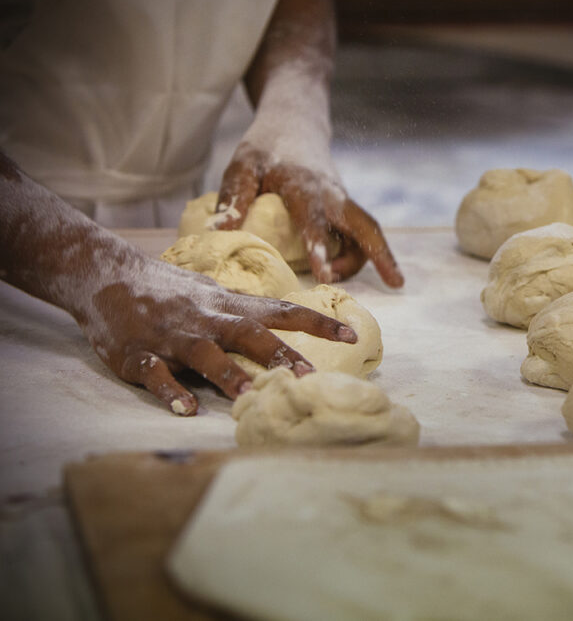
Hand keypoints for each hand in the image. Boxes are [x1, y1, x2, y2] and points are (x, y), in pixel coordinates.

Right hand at [82, 251, 356, 415]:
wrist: (106, 275)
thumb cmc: (170, 290)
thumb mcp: (214, 294)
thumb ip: (249, 313)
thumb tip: (290, 328)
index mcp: (230, 306)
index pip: (283, 311)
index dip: (318, 324)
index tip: (352, 336)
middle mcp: (208, 319)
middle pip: (251, 335)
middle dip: (282, 355)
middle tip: (310, 377)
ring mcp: (174, 337)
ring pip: (207, 355)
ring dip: (229, 375)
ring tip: (251, 395)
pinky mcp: (139, 354)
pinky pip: (157, 374)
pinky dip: (170, 391)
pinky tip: (185, 409)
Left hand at [213, 144, 404, 287]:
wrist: (294, 123)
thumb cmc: (265, 148)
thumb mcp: (242, 167)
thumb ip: (233, 199)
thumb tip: (218, 236)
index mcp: (304, 186)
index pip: (314, 220)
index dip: (319, 248)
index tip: (322, 276)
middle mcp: (332, 195)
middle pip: (366, 225)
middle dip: (383, 254)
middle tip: (397, 284)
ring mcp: (342, 201)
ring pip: (367, 232)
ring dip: (367, 259)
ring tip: (333, 279)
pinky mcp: (344, 206)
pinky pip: (359, 232)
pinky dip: (358, 253)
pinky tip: (339, 270)